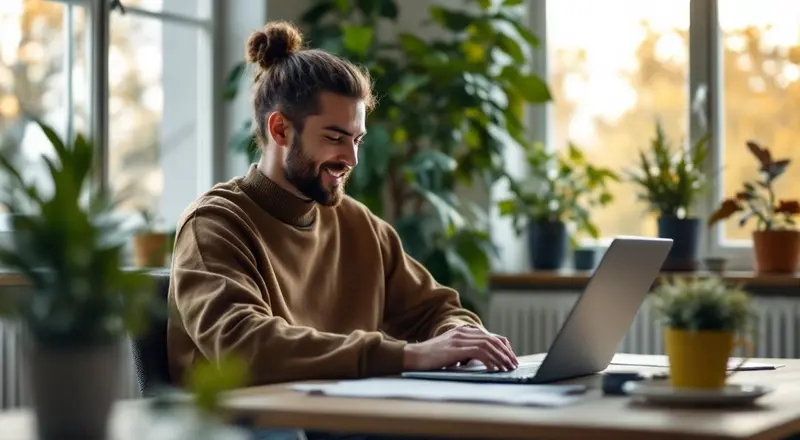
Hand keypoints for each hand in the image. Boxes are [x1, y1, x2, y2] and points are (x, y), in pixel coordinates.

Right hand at [403, 325, 517, 371]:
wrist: (413, 356)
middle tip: (513, 364)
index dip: (503, 346)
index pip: (489, 336)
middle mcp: (463, 332)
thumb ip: (464, 352)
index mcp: (463, 331)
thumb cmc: (430, 358)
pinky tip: (494, 369)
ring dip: (501, 358)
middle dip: (506, 353)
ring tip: (507, 368)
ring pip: (488, 345)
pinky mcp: (456, 348)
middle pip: (492, 340)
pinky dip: (490, 360)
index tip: (510, 358)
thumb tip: (481, 361)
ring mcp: (460, 339)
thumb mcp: (451, 352)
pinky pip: (479, 352)